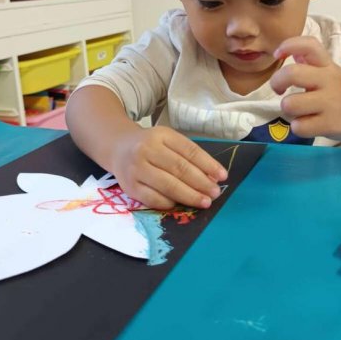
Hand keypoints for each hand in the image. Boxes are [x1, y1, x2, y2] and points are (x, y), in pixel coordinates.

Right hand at [111, 125, 227, 209]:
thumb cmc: (150, 145)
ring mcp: (136, 169)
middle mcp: (146, 150)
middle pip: (179, 168)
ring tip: (205, 202)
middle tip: (215, 193)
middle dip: (201, 183)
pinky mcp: (129, 187)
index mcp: (160, 135)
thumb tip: (213, 176)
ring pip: (167, 185)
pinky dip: (170, 203)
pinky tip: (181, 204)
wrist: (117, 148)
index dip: (208, 164)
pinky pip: (153, 199)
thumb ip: (188, 155)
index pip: (189, 151)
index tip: (223, 176)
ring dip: (189, 196)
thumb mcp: (167, 140)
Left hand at [270, 36, 340, 141]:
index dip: (289, 45)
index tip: (278, 54)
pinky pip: (299, 126)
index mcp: (327, 65)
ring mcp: (330, 103)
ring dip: (288, 110)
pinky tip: (308, 124)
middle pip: (292, 74)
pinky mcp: (329, 124)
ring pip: (290, 104)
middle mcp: (329, 80)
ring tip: (299, 111)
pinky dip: (299, 127)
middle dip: (276, 82)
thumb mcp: (330, 71)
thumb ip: (309, 63)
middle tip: (279, 89)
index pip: (309, 45)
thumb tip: (285, 51)